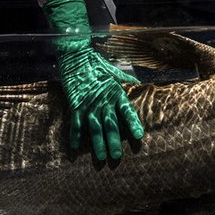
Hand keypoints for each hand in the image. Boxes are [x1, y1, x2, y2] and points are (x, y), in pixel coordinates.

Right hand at [45, 0, 144, 159]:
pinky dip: (75, 135)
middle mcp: (103, 101)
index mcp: (115, 92)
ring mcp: (88, 104)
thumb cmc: (96, 64)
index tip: (139, 136)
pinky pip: (75, 123)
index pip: (127, 111)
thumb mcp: (114, 72)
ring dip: (97, 143)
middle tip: (117, 156)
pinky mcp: (75, 105)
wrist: (75, 57)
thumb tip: (138, 82)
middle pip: (110, 124)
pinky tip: (75, 148)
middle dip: (114, 141)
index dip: (133, 123)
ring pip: (94, 128)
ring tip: (100, 157)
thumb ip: (125, 80)